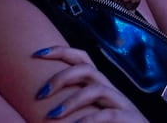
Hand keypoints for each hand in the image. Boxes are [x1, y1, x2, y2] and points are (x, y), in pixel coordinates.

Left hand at [33, 46, 147, 121]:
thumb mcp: (91, 109)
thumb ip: (74, 102)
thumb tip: (44, 101)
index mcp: (99, 84)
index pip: (81, 58)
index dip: (60, 51)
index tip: (37, 53)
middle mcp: (110, 88)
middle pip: (86, 69)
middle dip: (61, 78)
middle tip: (41, 94)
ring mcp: (121, 102)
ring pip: (96, 90)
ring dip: (71, 102)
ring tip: (53, 115)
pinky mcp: (129, 118)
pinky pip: (107, 115)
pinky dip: (89, 121)